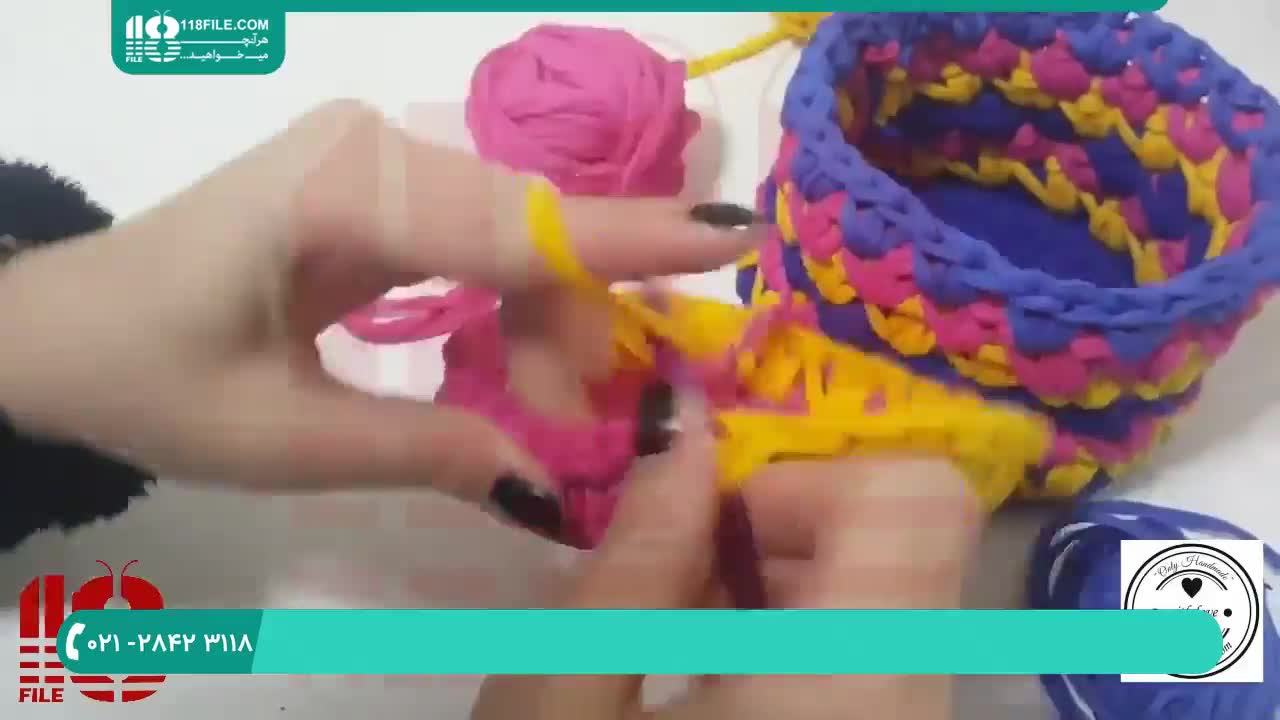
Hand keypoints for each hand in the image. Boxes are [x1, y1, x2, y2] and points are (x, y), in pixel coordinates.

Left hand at [0, 100, 762, 510]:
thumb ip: (433, 452)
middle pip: (534, 229)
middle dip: (577, 332)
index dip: (632, 240)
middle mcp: (374, 146)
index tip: (737, 239)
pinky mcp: (383, 179)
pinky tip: (518, 365)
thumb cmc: (153, 378)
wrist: (59, 327)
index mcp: (342, 192)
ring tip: (539, 416)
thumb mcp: (287, 441)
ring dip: (550, 325)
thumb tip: (555, 487)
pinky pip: (488, 233)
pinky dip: (518, 304)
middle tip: (586, 436)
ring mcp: (379, 153)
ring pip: (521, 232)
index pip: (518, 222)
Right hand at [472, 394, 982, 719]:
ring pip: (891, 583)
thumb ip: (635, 553)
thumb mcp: (561, 707)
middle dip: (780, 516)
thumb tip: (683, 415)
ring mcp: (912, 718)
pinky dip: (798, 620)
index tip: (704, 518)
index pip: (915, 496)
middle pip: (905, 529)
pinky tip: (709, 664)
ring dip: (784, 567)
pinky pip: (878, 640)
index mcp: (848, 679)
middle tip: (672, 560)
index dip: (807, 474)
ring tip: (677, 620)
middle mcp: (917, 695)